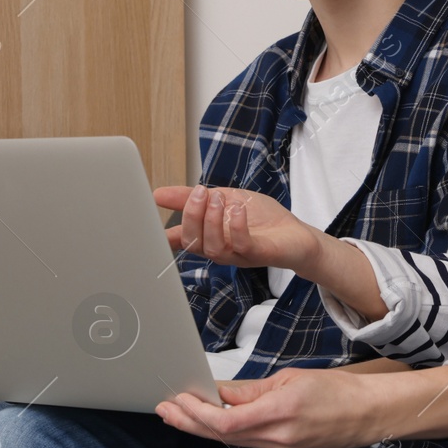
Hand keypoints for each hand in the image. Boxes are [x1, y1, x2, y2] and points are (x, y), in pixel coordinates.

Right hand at [154, 185, 321, 270]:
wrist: (297, 234)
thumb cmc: (262, 219)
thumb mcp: (225, 198)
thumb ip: (194, 197)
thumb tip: (159, 193)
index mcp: (209, 237)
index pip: (180, 239)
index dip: (163, 232)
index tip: (151, 216)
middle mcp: (220, 249)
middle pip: (193, 242)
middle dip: (191, 215)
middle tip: (200, 193)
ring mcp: (238, 254)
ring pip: (213, 247)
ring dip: (211, 219)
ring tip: (217, 198)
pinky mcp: (258, 254)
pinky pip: (241, 245)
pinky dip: (236, 226)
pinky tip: (237, 209)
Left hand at [156, 368, 378, 447]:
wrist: (367, 415)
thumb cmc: (336, 392)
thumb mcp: (290, 379)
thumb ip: (251, 390)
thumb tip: (219, 393)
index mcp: (279, 412)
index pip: (225, 421)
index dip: (197, 413)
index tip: (179, 399)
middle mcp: (278, 438)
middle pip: (221, 435)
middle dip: (188, 421)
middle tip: (165, 409)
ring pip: (231, 441)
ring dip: (203, 427)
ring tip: (180, 413)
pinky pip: (247, 444)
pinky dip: (226, 432)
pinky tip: (212, 421)